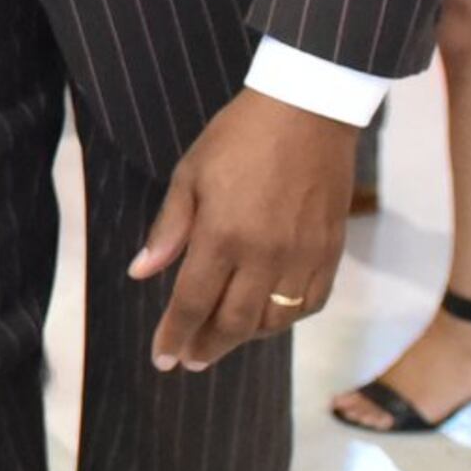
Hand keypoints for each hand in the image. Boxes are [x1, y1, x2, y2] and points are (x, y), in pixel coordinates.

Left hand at [128, 88, 356, 372]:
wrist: (308, 111)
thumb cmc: (238, 138)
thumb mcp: (189, 174)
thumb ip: (168, 230)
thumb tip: (140, 272)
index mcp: (222, 236)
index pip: (192, 303)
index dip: (175, 336)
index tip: (163, 359)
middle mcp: (264, 257)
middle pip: (234, 323)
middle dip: (207, 347)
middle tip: (190, 359)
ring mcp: (302, 258)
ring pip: (273, 321)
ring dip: (245, 338)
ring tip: (223, 339)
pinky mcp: (330, 252)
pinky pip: (310, 304)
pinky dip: (286, 319)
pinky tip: (269, 318)